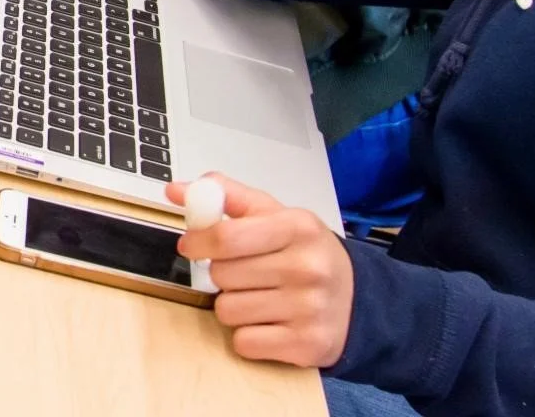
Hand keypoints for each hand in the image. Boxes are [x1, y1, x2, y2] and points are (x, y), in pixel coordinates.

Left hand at [165, 175, 353, 367]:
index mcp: (299, 226)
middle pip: (222, 275)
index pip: (227, 236)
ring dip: (234, 306)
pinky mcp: (304, 343)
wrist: (355, 297)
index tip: (192, 243)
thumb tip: (179, 190)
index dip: (198, 240)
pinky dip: (249, 335)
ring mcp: (307, 306)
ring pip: (227, 311)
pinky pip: (243, 342)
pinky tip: (271, 321)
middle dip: (224, 274)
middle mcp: (306, 265)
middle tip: (247, 270)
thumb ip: (230, 199)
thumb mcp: (278, 216)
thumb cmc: (308, 253)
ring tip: (261, 296)